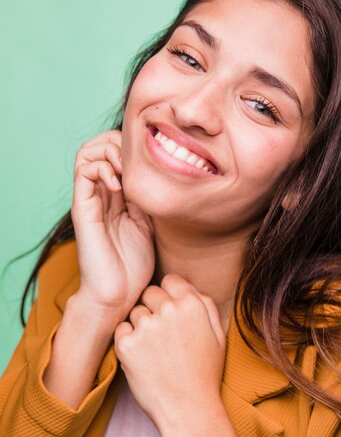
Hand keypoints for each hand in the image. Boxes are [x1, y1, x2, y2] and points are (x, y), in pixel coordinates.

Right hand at [71, 130, 154, 320]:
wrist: (118, 294)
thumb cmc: (133, 266)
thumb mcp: (149, 224)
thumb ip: (148, 199)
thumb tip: (161, 174)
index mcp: (115, 196)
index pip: (115, 152)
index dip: (132, 147)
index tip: (152, 162)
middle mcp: (100, 193)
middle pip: (99, 145)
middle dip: (119, 142)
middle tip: (137, 161)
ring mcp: (89, 199)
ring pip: (87, 152)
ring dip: (109, 151)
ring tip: (125, 169)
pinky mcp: (82, 208)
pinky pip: (83, 171)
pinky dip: (102, 167)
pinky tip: (119, 185)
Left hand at [113, 274, 226, 436]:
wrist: (189, 410)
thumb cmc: (204, 373)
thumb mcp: (218, 335)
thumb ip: (205, 304)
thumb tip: (187, 286)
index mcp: (192, 305)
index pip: (169, 280)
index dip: (169, 295)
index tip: (170, 313)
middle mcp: (169, 310)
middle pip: (149, 293)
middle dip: (153, 309)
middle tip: (162, 336)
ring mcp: (146, 327)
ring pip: (134, 312)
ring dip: (141, 326)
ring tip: (155, 352)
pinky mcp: (126, 344)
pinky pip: (120, 330)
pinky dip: (128, 342)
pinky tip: (143, 358)